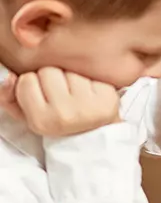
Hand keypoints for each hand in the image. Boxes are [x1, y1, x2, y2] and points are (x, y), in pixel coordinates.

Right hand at [0, 67, 120, 136]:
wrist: (94, 133)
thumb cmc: (58, 119)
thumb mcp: (28, 113)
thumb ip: (9, 95)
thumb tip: (7, 76)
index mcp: (42, 121)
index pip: (27, 79)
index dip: (34, 84)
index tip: (44, 97)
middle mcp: (65, 115)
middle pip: (49, 71)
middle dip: (53, 78)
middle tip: (62, 94)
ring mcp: (89, 107)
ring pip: (69, 69)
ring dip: (72, 76)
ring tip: (77, 93)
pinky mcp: (108, 98)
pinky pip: (91, 72)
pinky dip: (90, 79)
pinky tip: (91, 92)